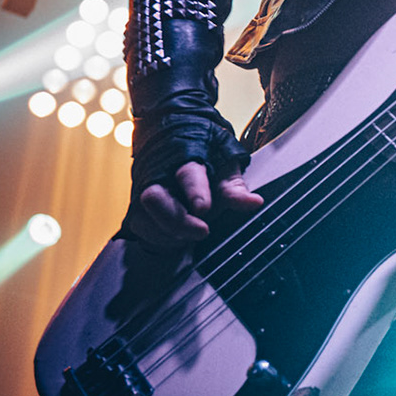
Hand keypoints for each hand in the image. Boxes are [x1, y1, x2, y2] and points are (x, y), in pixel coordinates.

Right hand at [129, 159, 262, 248]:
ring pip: (145, 218)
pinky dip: (164, 239)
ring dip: (171, 233)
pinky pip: (144, 231)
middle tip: (203, 231)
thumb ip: (236, 189)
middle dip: (177, 220)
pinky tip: (180, 238)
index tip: (204, 208)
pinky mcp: (139, 212)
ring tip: (194, 234)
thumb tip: (256, 203)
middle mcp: (160, 176)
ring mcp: (146, 194)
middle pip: (154, 198)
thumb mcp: (226, 172)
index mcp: (186, 160)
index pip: (188, 174)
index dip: (195, 191)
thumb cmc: (208, 166)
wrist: (178, 157)